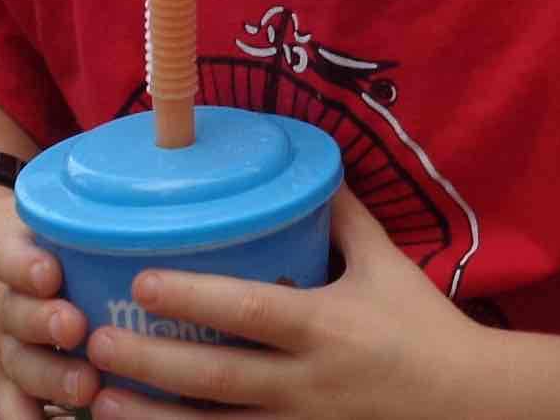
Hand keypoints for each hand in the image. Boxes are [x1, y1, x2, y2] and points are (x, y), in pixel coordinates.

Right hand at [0, 188, 98, 419]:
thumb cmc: (26, 238)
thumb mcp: (38, 217)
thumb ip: (83, 218)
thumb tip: (160, 211)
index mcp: (11, 254)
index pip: (9, 257)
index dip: (27, 267)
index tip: (50, 273)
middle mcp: (5, 301)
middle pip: (18, 314)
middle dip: (45, 323)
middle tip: (77, 327)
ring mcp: (3, 344)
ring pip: (20, 363)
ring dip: (50, 379)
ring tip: (86, 387)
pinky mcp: (3, 378)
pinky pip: (11, 404)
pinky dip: (25, 419)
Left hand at [85, 186, 487, 417]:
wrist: (465, 404)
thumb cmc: (421, 326)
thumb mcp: (385, 263)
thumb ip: (343, 215)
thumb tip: (308, 166)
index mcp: (327, 325)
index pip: (251, 311)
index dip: (194, 298)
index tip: (142, 281)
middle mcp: (306, 383)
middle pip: (216, 378)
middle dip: (151, 363)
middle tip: (94, 342)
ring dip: (151, 419)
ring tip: (94, 402)